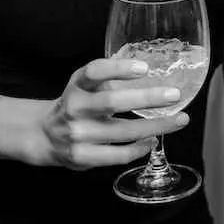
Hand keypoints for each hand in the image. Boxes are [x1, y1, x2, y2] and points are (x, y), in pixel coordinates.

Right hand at [38, 58, 189, 169]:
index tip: (144, 68)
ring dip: (155, 126)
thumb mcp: (85, 84)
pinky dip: (139, 148)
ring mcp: (77, 134)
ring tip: (179, 120)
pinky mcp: (82, 156)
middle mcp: (75, 107)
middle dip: (147, 98)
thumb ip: (111, 76)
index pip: (94, 71)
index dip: (118, 69)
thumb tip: (155, 67)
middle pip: (112, 102)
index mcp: (77, 85)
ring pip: (122, 131)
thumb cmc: (77, 104)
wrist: (44, 135)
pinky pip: (117, 154)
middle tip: (174, 95)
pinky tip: (154, 140)